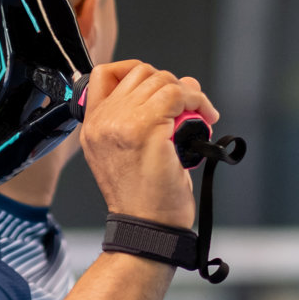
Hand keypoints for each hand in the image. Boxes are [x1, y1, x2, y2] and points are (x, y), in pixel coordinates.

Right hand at [80, 61, 219, 228]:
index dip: (132, 70)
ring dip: (188, 92)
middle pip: (140, 73)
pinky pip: (177, 94)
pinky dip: (197, 100)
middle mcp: (103, 121)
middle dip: (169, 83)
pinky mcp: (147, 128)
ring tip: (200, 113)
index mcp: (93, 126)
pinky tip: (205, 116)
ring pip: (161, 80)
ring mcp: (122, 123)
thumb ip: (141, 118)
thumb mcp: (127, 154)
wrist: (146, 229)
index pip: (103, 75)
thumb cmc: (143, 199)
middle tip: (188, 106)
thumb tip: (180, 86)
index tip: (156, 84)